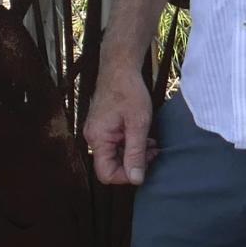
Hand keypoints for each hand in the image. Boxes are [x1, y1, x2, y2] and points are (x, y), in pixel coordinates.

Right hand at [83, 68, 156, 186]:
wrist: (120, 66)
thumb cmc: (129, 90)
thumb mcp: (138, 124)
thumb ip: (136, 153)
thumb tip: (136, 180)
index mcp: (97, 138)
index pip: (107, 174)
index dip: (127, 176)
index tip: (145, 164)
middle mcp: (93, 137)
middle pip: (111, 166)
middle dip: (133, 163)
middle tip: (152, 151)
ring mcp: (97, 131)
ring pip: (115, 155)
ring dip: (134, 153)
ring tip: (150, 143)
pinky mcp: (102, 125)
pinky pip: (114, 144)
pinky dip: (129, 144)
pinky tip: (142, 136)